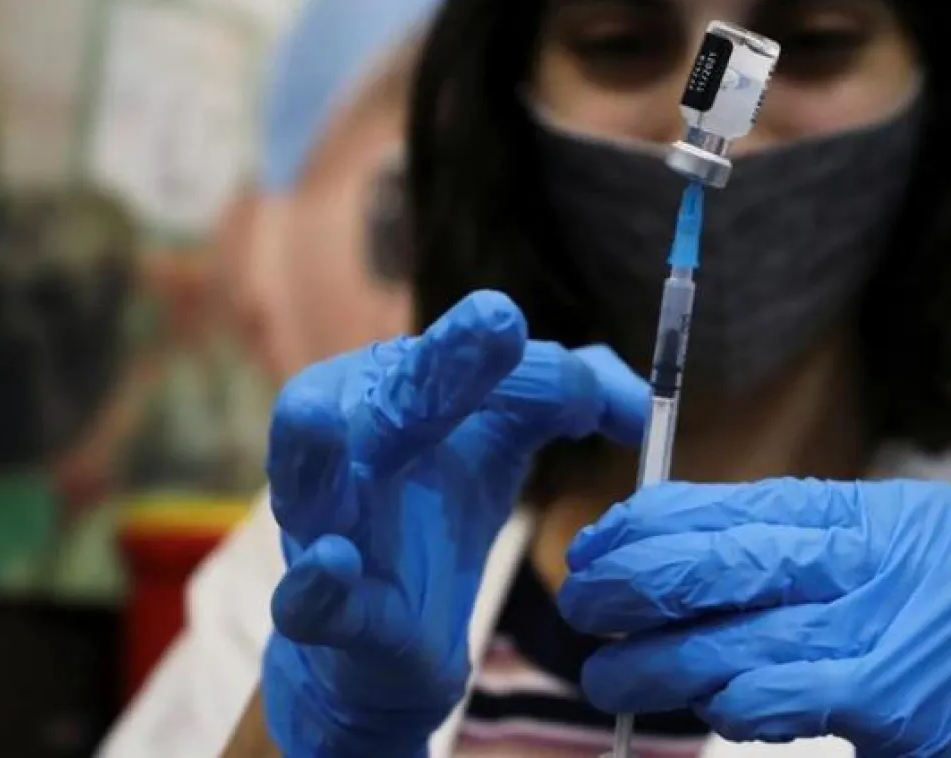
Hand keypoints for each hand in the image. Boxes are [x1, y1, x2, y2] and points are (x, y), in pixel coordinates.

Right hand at [261, 290, 646, 757]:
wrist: (388, 630)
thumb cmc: (440, 507)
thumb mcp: (503, 439)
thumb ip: (563, 394)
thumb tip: (645, 405)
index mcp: (397, 386)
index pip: (470, 363)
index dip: (541, 376)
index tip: (596, 407)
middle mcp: (353, 439)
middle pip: (397, 395)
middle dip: (447, 361)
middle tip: (500, 321)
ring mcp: (324, 525)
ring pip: (310, 478)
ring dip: (320, 454)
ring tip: (329, 424)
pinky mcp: (321, 610)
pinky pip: (305, 595)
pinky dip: (315, 581)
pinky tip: (334, 562)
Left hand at [559, 479, 950, 756]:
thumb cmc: (923, 663)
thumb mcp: (866, 589)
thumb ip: (784, 564)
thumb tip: (650, 548)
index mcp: (894, 515)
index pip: (760, 503)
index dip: (668, 521)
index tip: (602, 539)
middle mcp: (907, 555)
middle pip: (747, 559)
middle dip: (648, 579)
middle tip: (581, 599)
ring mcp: (909, 624)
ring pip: (752, 633)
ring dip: (666, 660)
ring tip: (608, 675)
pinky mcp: (903, 700)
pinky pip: (787, 693)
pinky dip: (736, 702)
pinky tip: (704, 709)